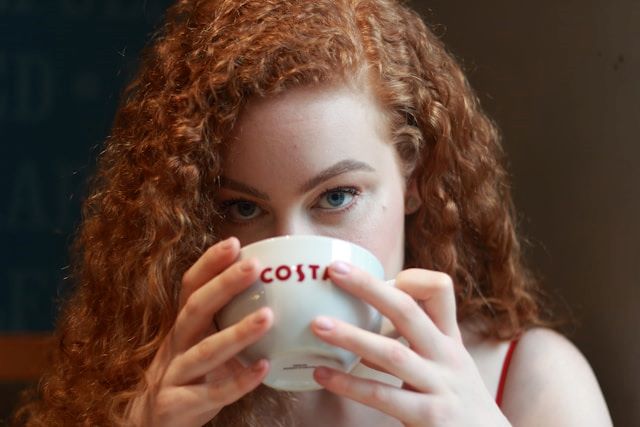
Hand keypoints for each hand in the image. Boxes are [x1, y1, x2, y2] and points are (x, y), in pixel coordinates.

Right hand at [126, 237, 272, 426]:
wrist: (152, 422)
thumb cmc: (188, 375)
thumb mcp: (199, 343)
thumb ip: (224, 321)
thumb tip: (271, 293)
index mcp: (182, 326)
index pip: (190, 287)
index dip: (209, 264)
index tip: (234, 243)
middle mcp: (175, 345)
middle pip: (195, 310)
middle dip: (223, 286)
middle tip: (253, 266)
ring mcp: (174, 375)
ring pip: (204, 352)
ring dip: (236, 334)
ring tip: (267, 317)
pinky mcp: (178, 405)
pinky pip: (212, 393)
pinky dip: (238, 382)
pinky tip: (262, 368)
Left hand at [310, 263, 510, 426]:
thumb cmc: (458, 403)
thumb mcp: (447, 365)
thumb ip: (414, 343)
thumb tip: (362, 326)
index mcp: (448, 339)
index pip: (441, 291)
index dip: (413, 277)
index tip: (384, 275)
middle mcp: (446, 356)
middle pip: (408, 311)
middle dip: (369, 288)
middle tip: (335, 271)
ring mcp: (440, 386)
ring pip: (392, 353)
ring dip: (352, 336)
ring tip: (318, 324)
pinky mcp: (430, 416)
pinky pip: (384, 396)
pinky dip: (351, 385)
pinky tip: (324, 374)